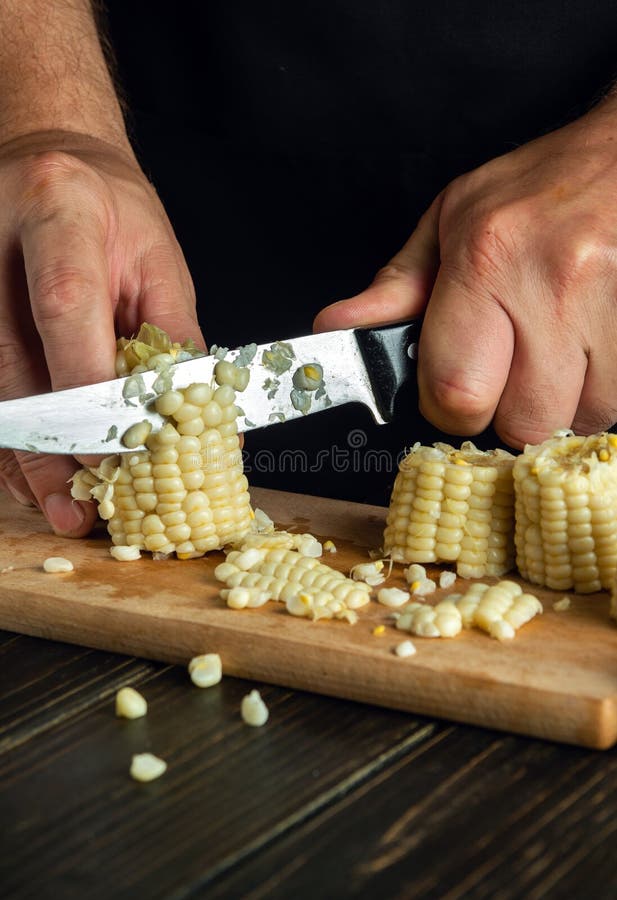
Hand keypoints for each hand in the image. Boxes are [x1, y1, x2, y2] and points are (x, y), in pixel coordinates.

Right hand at [0, 130, 203, 534]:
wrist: (51, 164)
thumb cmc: (114, 211)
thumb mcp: (160, 262)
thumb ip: (175, 342)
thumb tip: (202, 421)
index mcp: (59, 211)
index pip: (66, 310)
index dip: (88, 392)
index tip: (118, 455)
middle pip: (10, 363)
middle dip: (48, 449)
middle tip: (78, 508)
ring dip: (22, 458)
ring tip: (58, 508)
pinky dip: (10, 439)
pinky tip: (31, 476)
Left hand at [315, 98, 616, 447]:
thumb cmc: (539, 187)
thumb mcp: (453, 221)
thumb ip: (398, 287)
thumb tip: (336, 326)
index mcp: (486, 261)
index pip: (456, 392)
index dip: (449, 408)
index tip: (454, 390)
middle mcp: (553, 287)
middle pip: (522, 422)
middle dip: (507, 413)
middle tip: (508, 373)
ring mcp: (611, 308)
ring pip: (577, 420)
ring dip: (559, 406)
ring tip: (553, 357)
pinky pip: (615, 404)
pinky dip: (596, 393)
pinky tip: (584, 354)